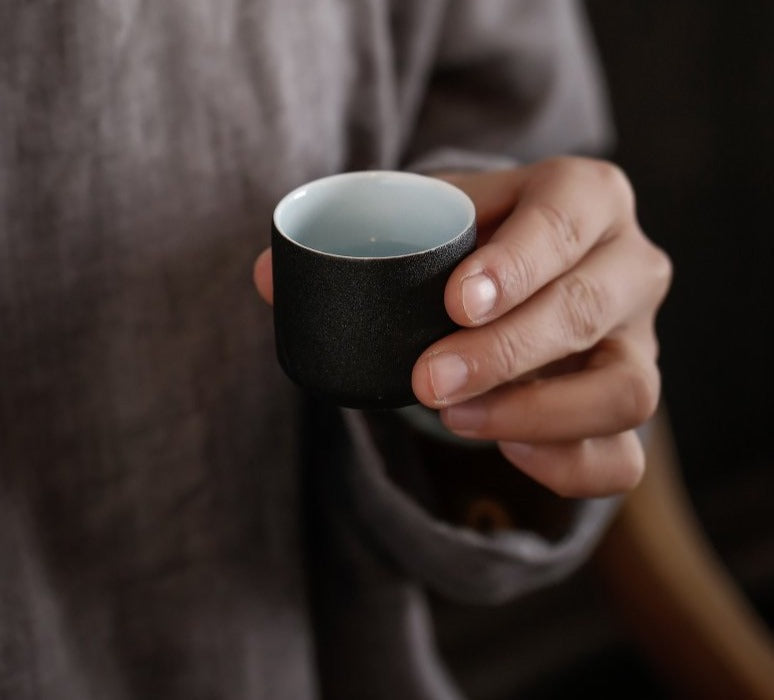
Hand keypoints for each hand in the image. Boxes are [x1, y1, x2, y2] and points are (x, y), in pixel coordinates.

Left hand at [254, 158, 670, 498]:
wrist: (529, 277)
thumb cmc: (477, 240)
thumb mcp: (432, 215)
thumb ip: (357, 237)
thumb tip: (266, 278)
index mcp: (587, 195)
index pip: (566, 219)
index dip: (518, 262)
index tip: (456, 302)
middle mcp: (630, 265)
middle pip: (588, 309)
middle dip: (506, 351)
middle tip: (427, 380)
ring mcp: (641, 341)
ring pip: (626, 392)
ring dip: (537, 413)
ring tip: (456, 418)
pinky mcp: (629, 402)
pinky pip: (625, 456)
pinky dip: (569, 464)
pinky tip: (510, 452)